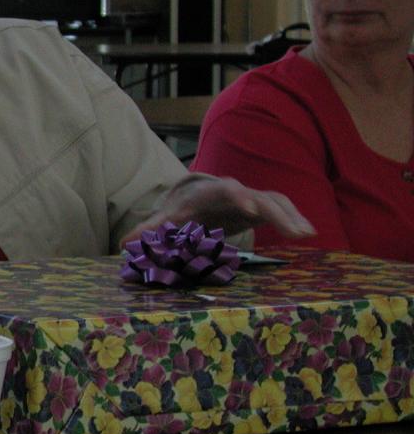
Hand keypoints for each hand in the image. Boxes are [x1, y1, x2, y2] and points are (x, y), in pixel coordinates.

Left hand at [120, 175, 314, 247]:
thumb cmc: (183, 210)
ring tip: (305, 234)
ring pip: (275, 202)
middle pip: (257, 196)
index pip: (225, 190)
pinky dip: (296, 219)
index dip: (237, 197)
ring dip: (290, 217)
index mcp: (212, 193)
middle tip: (290, 228)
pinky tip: (309, 233)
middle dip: (273, 209)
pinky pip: (283, 210)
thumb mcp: (167, 219)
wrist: (199, 199)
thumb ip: (149, 230)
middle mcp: (236, 191)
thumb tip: (124, 243)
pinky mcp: (264, 207)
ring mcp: (253, 198)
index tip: (247, 207)